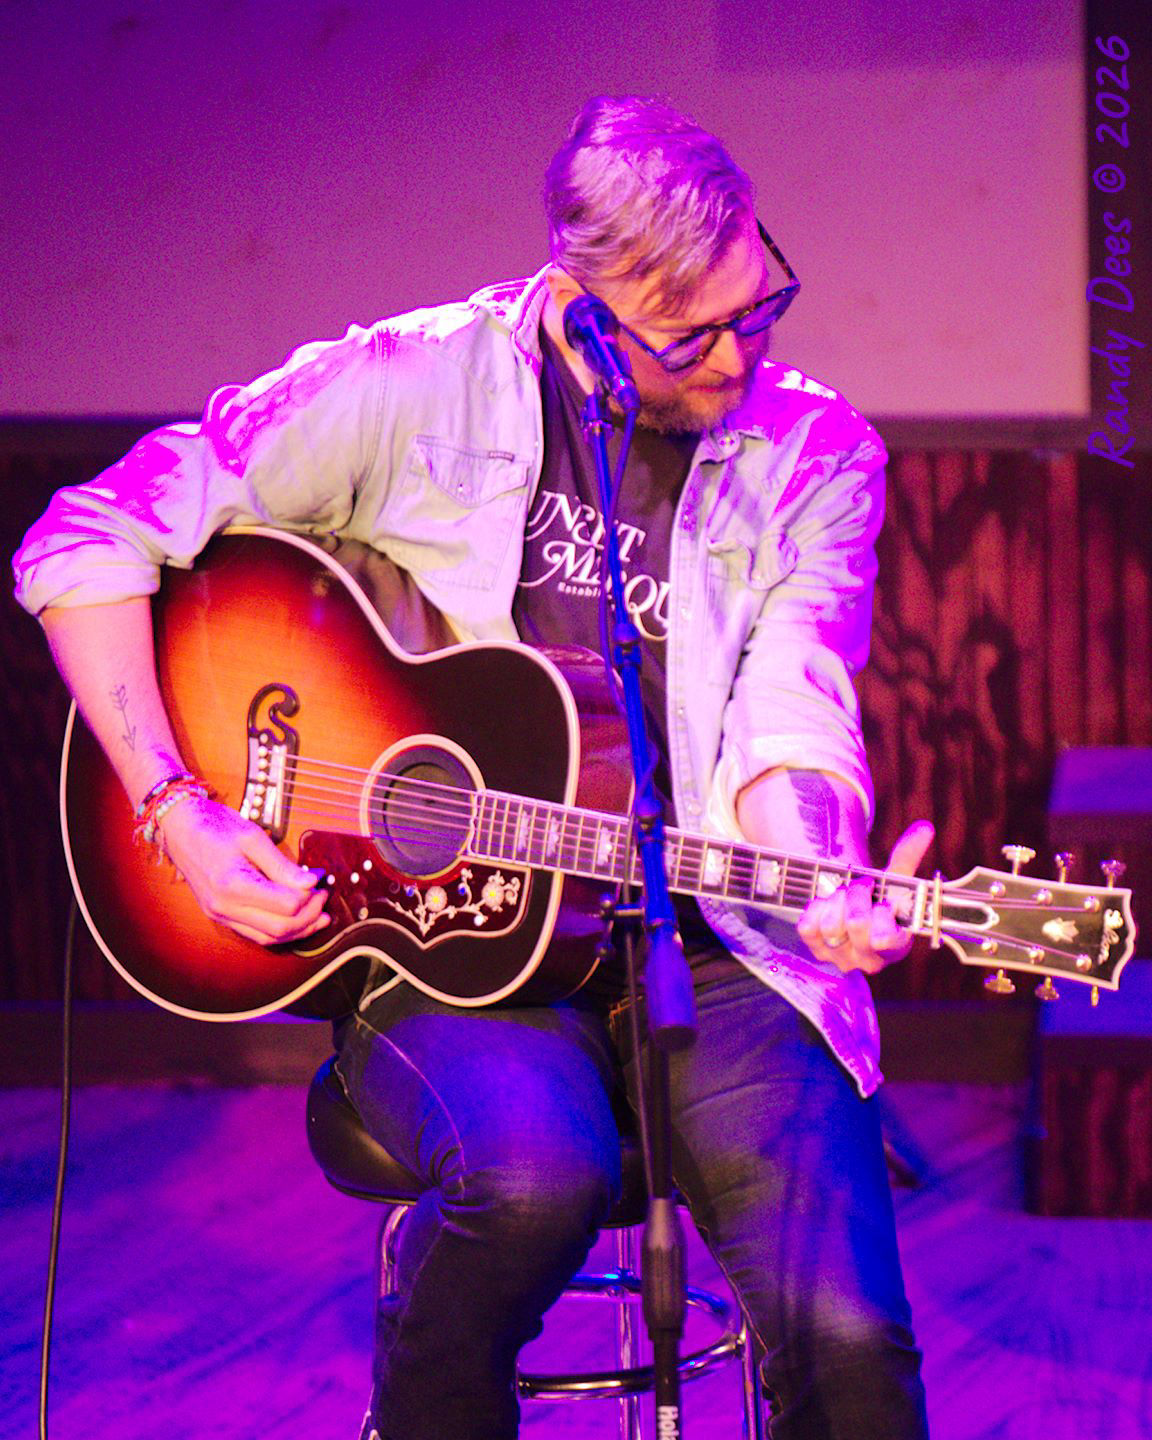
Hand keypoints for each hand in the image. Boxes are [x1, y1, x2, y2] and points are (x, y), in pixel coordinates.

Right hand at [156, 794, 329, 945]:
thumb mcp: (253, 837)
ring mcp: (219, 914)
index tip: (320, 881)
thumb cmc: (216, 826)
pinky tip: (295, 920)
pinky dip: (278, 931)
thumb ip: (282, 865)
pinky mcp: (219, 915)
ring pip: (268, 938)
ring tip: (319, 916)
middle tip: (323, 897)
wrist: (179, 828)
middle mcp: (224, 906)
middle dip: (308, 916)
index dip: (310, 897)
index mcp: (233, 884)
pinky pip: (254, 933)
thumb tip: (311, 883)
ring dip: (297, 930)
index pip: (286, 905)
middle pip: (279, 928)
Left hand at [797, 820, 933, 974]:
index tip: (884, 900)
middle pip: (857, 923)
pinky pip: (807, 927)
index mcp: (896, 947)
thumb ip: (908, 857)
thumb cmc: (880, 899)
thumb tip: (924, 828)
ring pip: (830, 926)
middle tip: (861, 886)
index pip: (886, 939)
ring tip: (843, 895)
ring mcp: (840, 958)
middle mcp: (868, 959)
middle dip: (857, 894)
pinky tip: (827, 903)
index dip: (882, 912)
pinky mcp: (816, 951)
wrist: (851, 912)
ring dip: (836, 899)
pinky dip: (816, 907)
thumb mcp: (895, 881)